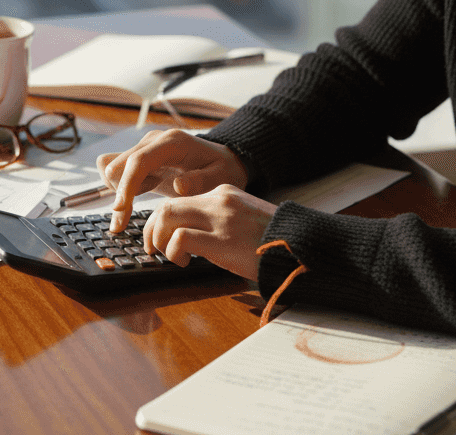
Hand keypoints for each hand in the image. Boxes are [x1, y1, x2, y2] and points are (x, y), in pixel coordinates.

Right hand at [97, 129, 248, 232]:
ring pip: (111, 168)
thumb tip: (179, 186)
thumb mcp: (222, 178)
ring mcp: (145, 147)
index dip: (126, 185)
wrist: (222, 161)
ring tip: (135, 209)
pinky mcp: (140, 156)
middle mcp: (154, 141)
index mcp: (172, 143)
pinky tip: (138, 197)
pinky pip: (116, 171)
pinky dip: (120, 188)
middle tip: (126, 222)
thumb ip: (201, 182)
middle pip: (118, 165)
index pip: (139, 161)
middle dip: (118, 195)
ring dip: (117, 192)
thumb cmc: (223, 170)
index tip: (120, 210)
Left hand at [140, 185, 276, 280]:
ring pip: (166, 216)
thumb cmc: (277, 241)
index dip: (163, 220)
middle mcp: (219, 200)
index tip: (160, 236)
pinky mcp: (222, 239)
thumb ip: (220, 222)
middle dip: (152, 229)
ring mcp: (220, 218)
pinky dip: (174, 251)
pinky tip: (184, 262)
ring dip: (159, 239)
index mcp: (224, 194)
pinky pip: (180, 238)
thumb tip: (193, 237)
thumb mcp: (246, 221)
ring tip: (169, 256)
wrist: (303, 246)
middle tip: (153, 248)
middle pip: (166, 205)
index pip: (180, 199)